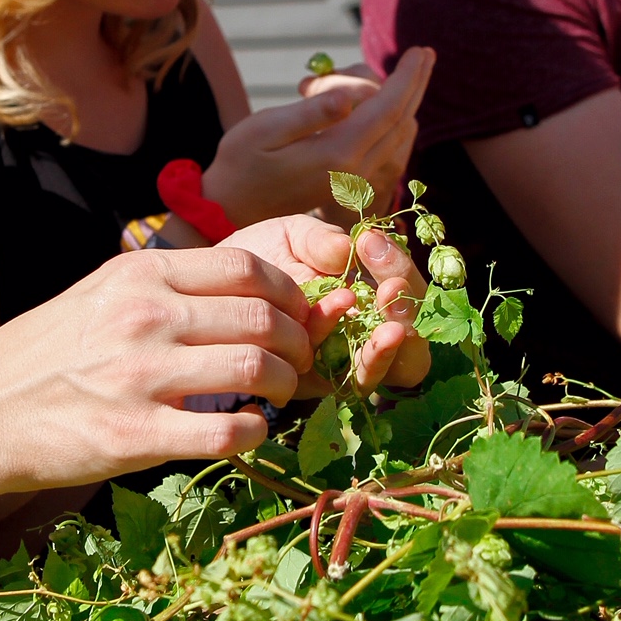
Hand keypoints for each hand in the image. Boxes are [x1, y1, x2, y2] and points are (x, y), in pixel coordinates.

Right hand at [0, 246, 319, 491]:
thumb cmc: (43, 353)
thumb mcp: (99, 292)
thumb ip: (163, 284)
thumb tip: (238, 286)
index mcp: (140, 275)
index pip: (247, 267)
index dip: (289, 293)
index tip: (296, 315)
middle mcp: (144, 317)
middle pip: (262, 317)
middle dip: (297, 342)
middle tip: (297, 362)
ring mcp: (140, 376)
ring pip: (256, 370)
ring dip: (284, 386)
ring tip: (276, 397)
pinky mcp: (135, 435)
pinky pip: (225, 431)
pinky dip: (253, 432)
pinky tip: (247, 431)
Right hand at [203, 48, 434, 228]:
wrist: (230, 210)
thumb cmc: (240, 162)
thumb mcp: (266, 129)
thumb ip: (311, 113)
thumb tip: (351, 96)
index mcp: (337, 155)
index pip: (386, 109)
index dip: (407, 78)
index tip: (420, 51)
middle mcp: (355, 173)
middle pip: (401, 121)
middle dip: (415, 84)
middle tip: (426, 53)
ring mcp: (356, 184)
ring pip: (398, 136)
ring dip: (404, 101)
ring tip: (402, 73)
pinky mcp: (352, 187)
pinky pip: (387, 149)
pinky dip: (393, 121)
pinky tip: (389, 105)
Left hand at [221, 215, 430, 392]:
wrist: (207, 283)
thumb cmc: (257, 257)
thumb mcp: (292, 236)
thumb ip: (321, 239)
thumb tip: (350, 250)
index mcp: (367, 296)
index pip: (406, 294)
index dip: (400, 271)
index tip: (372, 243)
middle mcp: (361, 335)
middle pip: (413, 345)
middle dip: (407, 314)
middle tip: (389, 288)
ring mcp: (340, 364)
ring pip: (388, 369)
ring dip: (389, 344)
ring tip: (382, 313)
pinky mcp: (312, 384)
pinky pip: (344, 379)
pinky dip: (348, 352)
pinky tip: (333, 312)